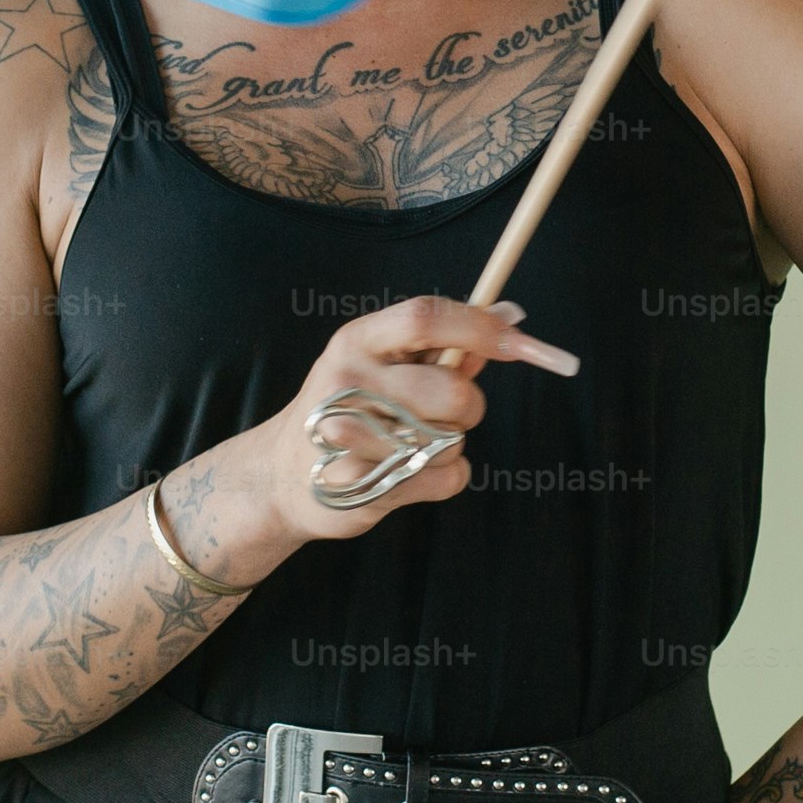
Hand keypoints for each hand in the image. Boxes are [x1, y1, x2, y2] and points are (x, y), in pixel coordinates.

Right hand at [244, 296, 579, 544]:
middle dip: (468, 406)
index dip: (480, 327)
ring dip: (449, 445)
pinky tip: (408, 473)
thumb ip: (443, 345)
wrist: (281, 475)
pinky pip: (446, 478)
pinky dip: (444, 478)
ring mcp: (347, 436)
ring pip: (452, 439)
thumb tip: (510, 316)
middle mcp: (346, 381)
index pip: (425, 318)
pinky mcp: (359, 485)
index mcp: (355, 341)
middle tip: (450, 412)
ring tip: (412, 444)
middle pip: (451, 390)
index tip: (521, 341)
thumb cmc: (349, 408)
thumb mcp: (381, 364)